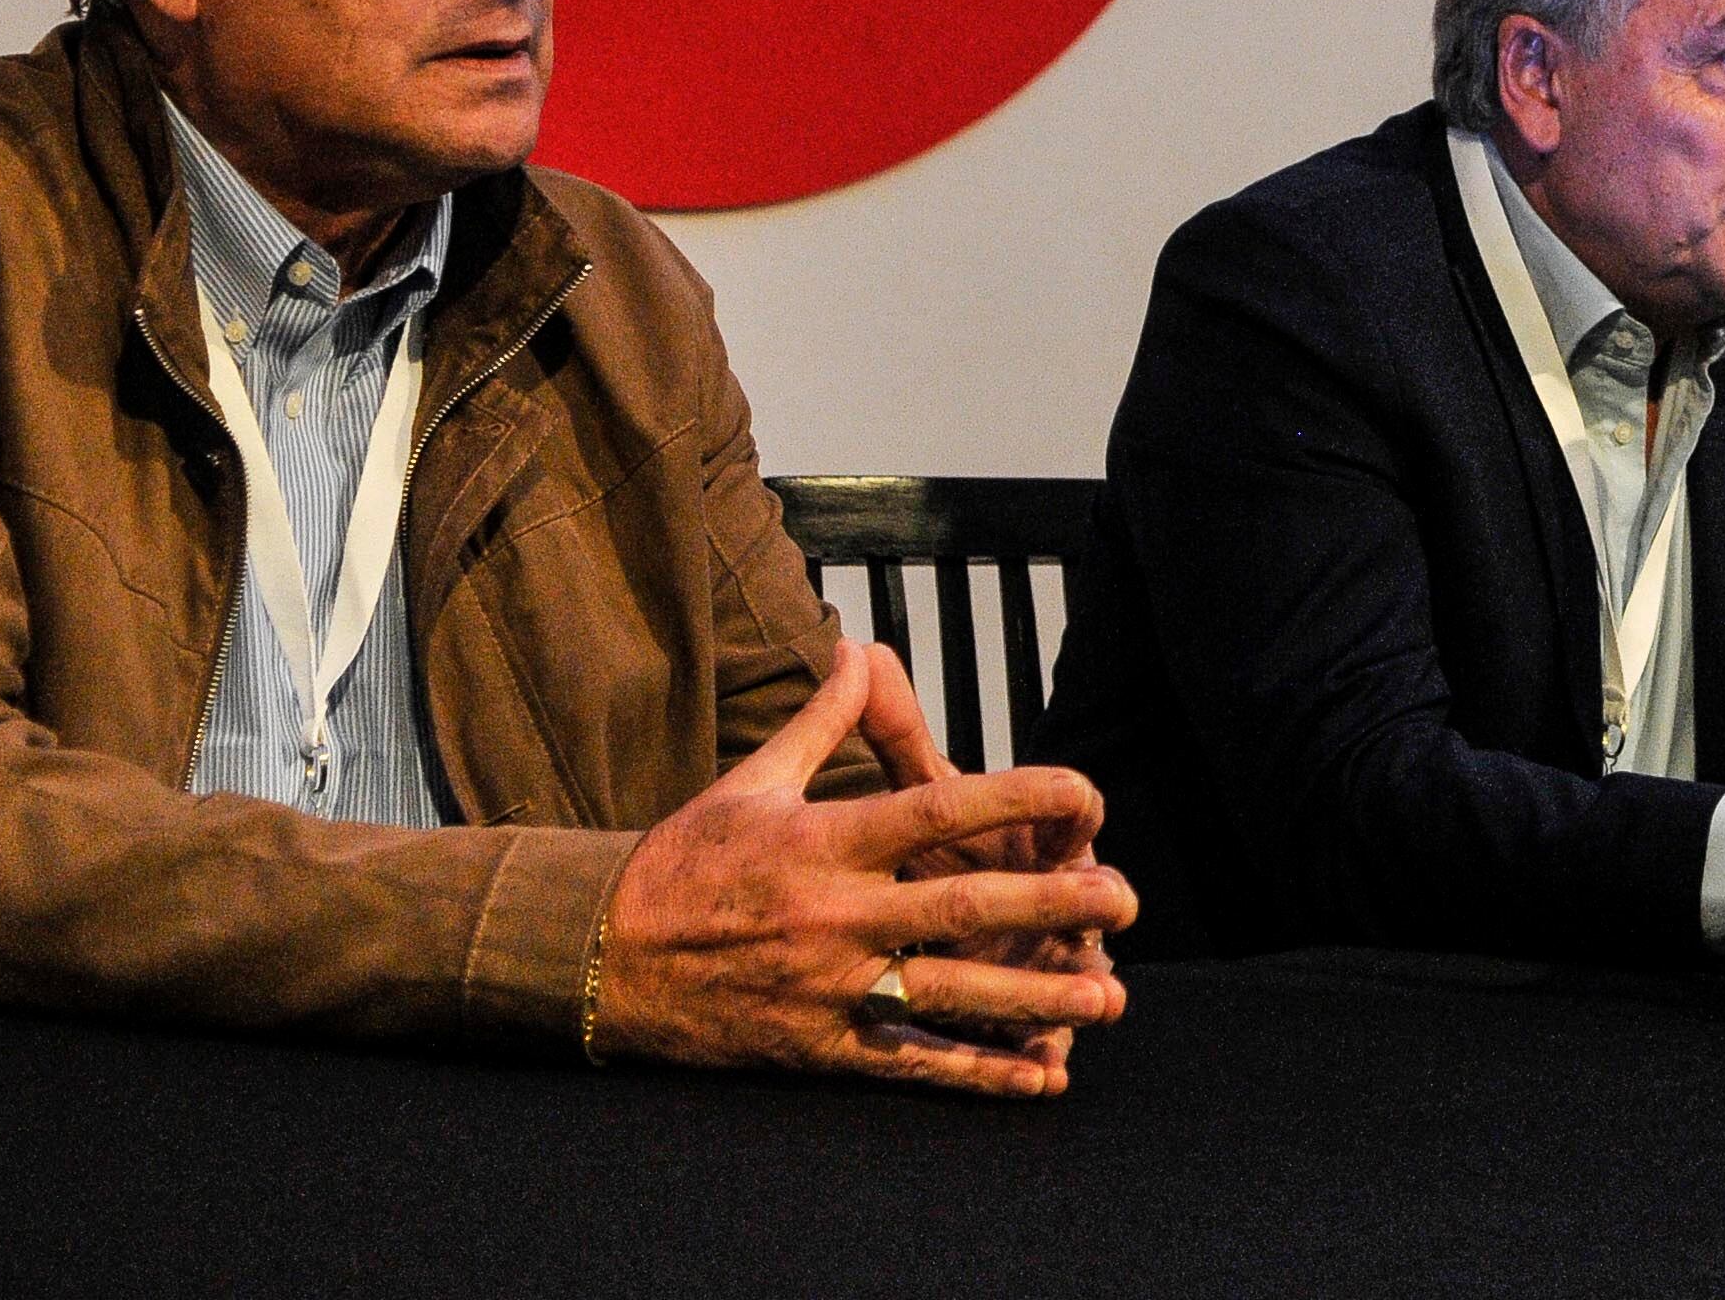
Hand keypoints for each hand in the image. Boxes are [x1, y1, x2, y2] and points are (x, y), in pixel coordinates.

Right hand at [592, 644, 1134, 1093]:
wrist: (598, 959)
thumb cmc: (684, 863)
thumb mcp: (751, 779)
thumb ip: (822, 719)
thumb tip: (860, 646)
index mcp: (825, 841)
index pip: (939, 810)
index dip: (1019, 797)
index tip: (1086, 794)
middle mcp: (834, 915)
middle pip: (962, 906)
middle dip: (1052, 905)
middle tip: (1125, 903)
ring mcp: (828, 988)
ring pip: (949, 995)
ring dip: (1035, 1001)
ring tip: (1107, 999)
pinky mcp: (817, 1047)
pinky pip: (910, 1064)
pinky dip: (976, 1074)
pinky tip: (1037, 1079)